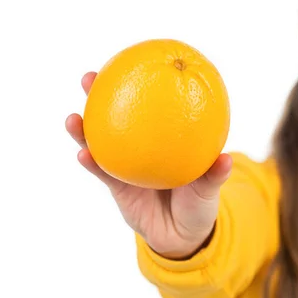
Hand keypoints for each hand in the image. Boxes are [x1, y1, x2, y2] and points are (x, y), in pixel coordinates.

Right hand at [66, 72, 231, 258]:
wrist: (182, 235)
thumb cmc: (199, 203)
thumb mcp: (209, 188)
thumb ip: (214, 175)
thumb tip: (224, 160)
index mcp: (164, 137)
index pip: (150, 104)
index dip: (138, 84)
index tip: (131, 61)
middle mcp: (142, 144)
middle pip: (116, 113)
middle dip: (99, 95)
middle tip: (89, 78)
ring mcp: (125, 163)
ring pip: (100, 139)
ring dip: (83, 128)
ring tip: (73, 118)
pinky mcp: (115, 185)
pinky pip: (101, 171)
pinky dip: (91, 162)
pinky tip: (82, 154)